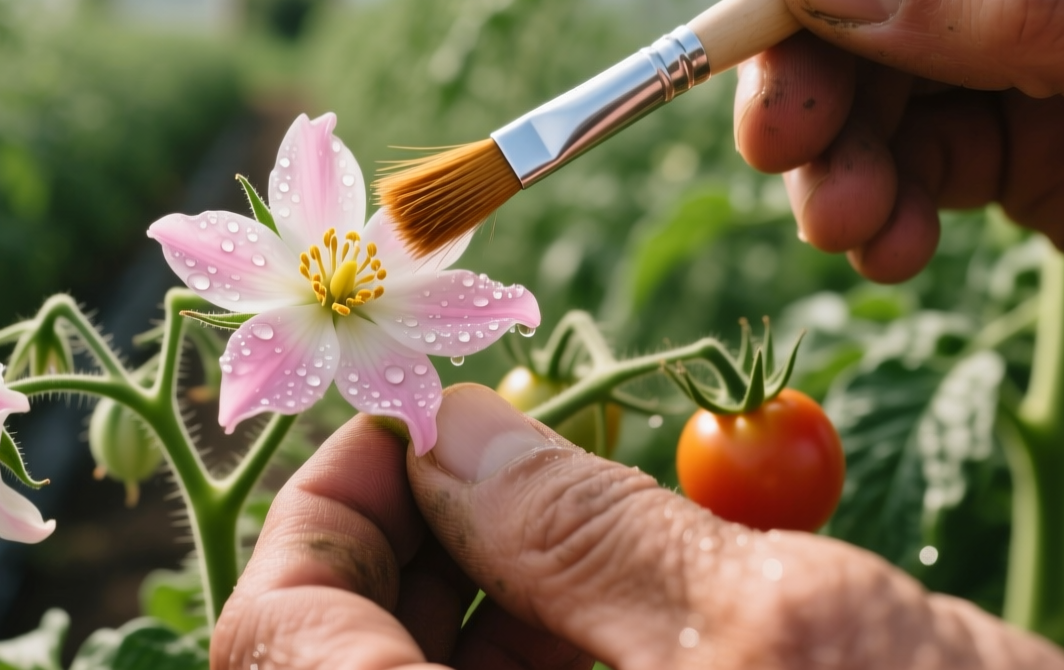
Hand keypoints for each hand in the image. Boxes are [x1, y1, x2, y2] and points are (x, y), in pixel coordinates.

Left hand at [213, 386, 1063, 668]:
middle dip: (417, 539)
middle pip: (348, 662)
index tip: (402, 418)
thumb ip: (585, 530)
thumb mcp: (782, 632)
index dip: (322, 511)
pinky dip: (556, 647)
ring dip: (493, 591)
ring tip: (594, 503)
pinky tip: (636, 592)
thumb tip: (453, 435)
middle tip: (511, 443)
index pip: (281, 644)